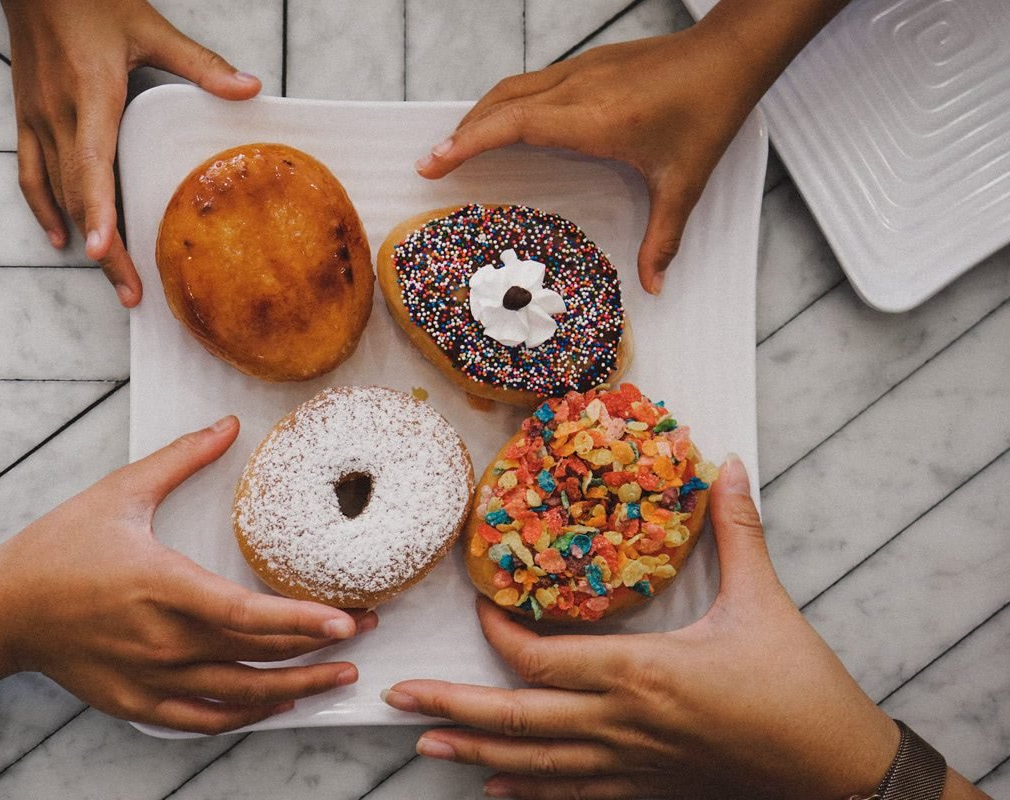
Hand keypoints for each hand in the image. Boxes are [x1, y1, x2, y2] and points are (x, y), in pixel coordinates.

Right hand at [0, 0, 260, 306]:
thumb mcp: (150, 27)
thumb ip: (201, 65)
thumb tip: (250, 88)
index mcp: (92, 96)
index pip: (91, 165)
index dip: (96, 212)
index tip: (102, 251)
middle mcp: (60, 114)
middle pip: (78, 196)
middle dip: (102, 249)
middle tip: (131, 293)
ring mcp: (38, 119)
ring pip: (54, 192)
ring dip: (80, 238)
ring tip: (108, 277)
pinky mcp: (26, 117)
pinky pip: (30, 174)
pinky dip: (45, 210)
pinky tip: (64, 238)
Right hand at [0, 416, 372, 734]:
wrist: (2, 610)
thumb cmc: (58, 549)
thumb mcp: (120, 492)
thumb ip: (181, 458)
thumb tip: (229, 424)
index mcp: (162, 586)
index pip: (246, 614)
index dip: (302, 621)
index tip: (347, 621)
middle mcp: (162, 640)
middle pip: (257, 655)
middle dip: (320, 648)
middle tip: (365, 631)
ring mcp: (149, 679)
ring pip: (239, 695)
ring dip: (296, 688)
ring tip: (341, 677)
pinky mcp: (137, 702)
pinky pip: (204, 718)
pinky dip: (246, 715)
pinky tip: (278, 703)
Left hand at [382, 457, 904, 798]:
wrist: (838, 771)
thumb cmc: (800, 689)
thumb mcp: (766, 603)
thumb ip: (737, 532)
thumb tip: (728, 465)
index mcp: (641, 673)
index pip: (541, 659)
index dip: (498, 634)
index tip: (478, 604)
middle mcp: (621, 724)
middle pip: (516, 718)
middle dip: (451, 704)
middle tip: (397, 694)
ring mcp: (629, 764)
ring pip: (534, 764)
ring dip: (473, 751)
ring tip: (424, 741)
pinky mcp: (647, 789)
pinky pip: (573, 794)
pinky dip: (527, 791)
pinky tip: (493, 788)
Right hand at [415, 27, 755, 296]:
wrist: (728, 54)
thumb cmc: (707, 112)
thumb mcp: (685, 182)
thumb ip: (663, 238)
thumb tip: (653, 286)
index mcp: (592, 118)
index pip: (511, 124)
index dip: (467, 141)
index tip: (434, 162)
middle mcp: (576, 89)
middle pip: (498, 105)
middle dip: (460, 134)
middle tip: (431, 165)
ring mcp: (579, 71)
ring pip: (510, 89)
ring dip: (480, 116)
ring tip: (458, 147)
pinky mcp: (586, 65)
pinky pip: (530, 83)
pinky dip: (504, 105)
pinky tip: (504, 125)